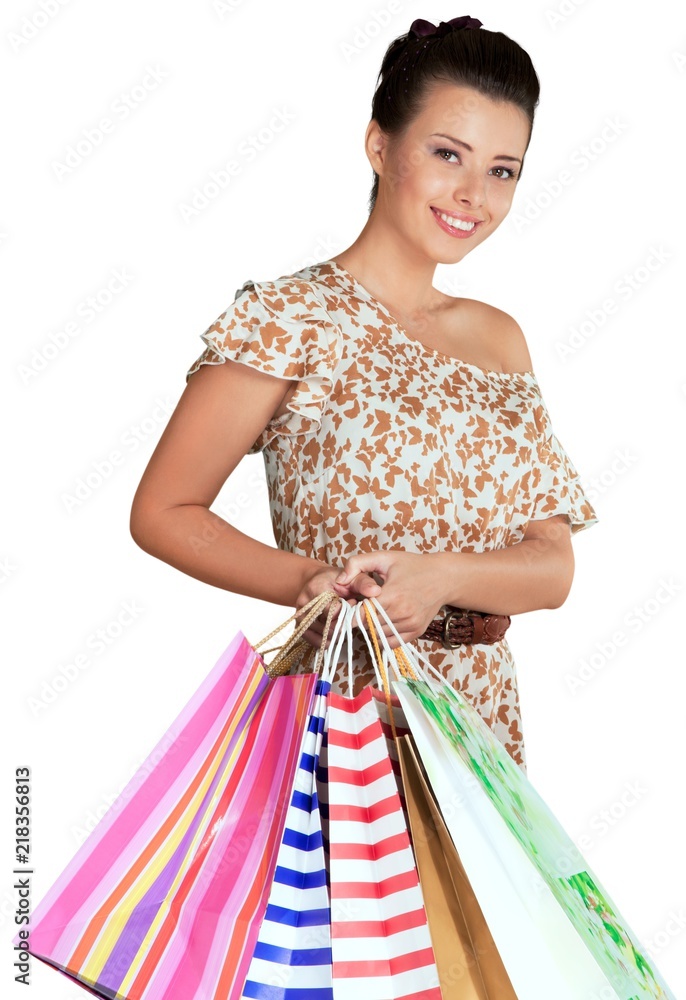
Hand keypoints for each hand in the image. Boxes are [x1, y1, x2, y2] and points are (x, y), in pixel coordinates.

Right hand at [294, 564, 382, 648]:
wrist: (316, 582)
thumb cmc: (337, 580)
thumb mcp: (352, 577)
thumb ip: (364, 583)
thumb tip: (376, 591)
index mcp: (316, 589)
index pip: (333, 612)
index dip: (348, 611)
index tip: (353, 602)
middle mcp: (304, 604)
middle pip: (329, 626)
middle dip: (344, 622)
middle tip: (349, 610)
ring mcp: (301, 617)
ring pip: (325, 636)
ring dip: (339, 631)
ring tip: (342, 617)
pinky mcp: (301, 628)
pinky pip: (319, 643)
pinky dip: (331, 639)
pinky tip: (336, 628)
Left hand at [332, 549, 447, 648]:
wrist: (444, 577)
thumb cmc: (412, 565)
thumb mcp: (384, 558)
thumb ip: (357, 564)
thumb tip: (339, 581)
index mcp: (392, 594)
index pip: (360, 615)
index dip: (349, 613)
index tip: (347, 606)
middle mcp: (402, 613)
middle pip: (367, 626)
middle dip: (359, 619)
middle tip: (359, 608)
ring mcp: (410, 625)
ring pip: (377, 636)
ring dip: (370, 627)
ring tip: (372, 613)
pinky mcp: (416, 632)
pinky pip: (390, 643)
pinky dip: (382, 635)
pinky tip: (382, 621)